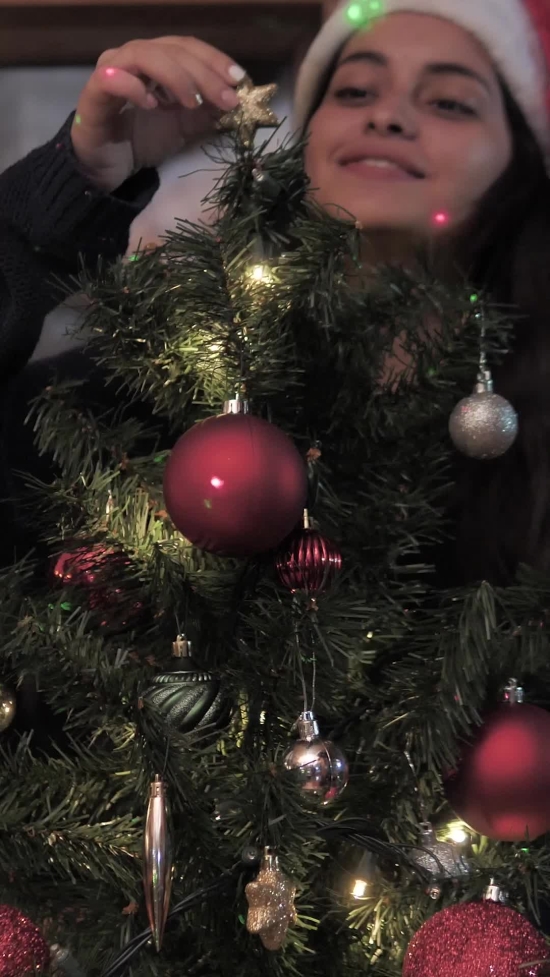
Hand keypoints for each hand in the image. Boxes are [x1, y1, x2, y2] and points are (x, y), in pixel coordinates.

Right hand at [71, 36, 245, 191]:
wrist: (107, 168)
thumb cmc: (142, 141)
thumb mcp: (185, 127)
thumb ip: (207, 112)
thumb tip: (235, 99)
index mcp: (156, 61)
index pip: (187, 47)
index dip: (214, 59)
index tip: (238, 80)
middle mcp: (132, 58)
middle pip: (170, 48)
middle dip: (203, 72)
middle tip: (226, 98)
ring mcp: (110, 72)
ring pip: (143, 55)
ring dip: (174, 76)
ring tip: (193, 102)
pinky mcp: (93, 94)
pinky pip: (111, 79)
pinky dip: (133, 87)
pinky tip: (152, 103)